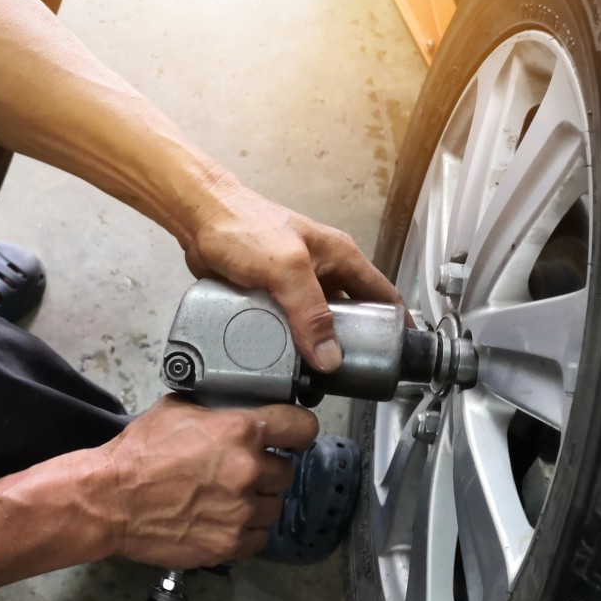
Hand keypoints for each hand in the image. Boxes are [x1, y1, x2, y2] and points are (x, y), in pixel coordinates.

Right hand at [100, 396, 318, 567]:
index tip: (293, 436)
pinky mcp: (230, 542)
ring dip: (257, 502)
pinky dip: (246, 530)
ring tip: (228, 498)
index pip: (301, 427)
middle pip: (286, 471)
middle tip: (240, 471)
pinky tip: (223, 520)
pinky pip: (259, 537)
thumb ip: (216, 409)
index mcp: (241, 431)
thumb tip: (233, 407)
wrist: (111, 500)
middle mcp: (249, 470)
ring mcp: (242, 510)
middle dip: (267, 470)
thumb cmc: (138, 456)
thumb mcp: (177, 410)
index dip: (297, 431)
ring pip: (274, 506)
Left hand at [182, 171, 403, 371]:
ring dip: (317, 349)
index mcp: (340, 258)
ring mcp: (296, 287)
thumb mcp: (286, 267)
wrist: (199, 221)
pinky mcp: (271, 299)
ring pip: (317, 326)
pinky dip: (289, 346)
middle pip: (351, 317)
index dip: (397, 325)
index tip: (400, 354)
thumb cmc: (244, 226)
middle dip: (352, 345)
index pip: (382, 294)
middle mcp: (323, 273)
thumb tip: (329, 356)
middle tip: (352, 376)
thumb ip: (310, 311)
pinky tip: (286, 364)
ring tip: (318, 379)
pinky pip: (288, 328)